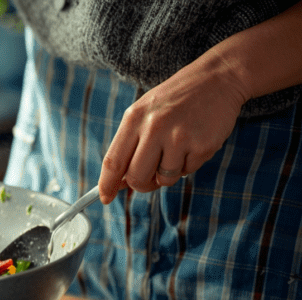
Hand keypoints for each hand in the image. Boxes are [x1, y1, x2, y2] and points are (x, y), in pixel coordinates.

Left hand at [97, 56, 247, 203]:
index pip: (113, 161)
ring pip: (164, 179)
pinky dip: (188, 164)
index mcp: (134, 118)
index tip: (105, 198)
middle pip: (137, 177)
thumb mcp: (144, 113)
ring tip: (176, 149)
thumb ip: (129, 145)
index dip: (106, 184)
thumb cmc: (175, 99)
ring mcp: (179, 137)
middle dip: (141, 184)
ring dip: (168, 173)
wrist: (217, 78)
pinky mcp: (202, 145)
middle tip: (150, 176)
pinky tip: (193, 142)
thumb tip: (118, 183)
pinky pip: (187, 171)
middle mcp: (154, 127)